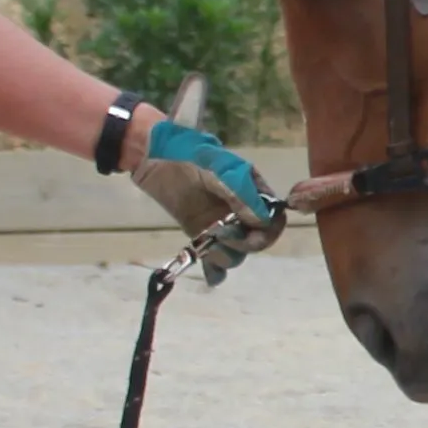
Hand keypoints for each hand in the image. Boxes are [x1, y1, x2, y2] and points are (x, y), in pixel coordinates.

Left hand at [132, 114, 278, 259]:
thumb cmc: (189, 153)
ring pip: (237, 253)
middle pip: (257, 241)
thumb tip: (262, 222)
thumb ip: (240, 192)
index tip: (250, 232)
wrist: (153, 154)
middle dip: (243, 243)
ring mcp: (222, 225)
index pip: (274, 219)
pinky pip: (214, 260)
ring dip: (225, 255)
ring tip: (207, 245)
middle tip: (219, 235)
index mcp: (253, 191)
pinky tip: (209, 274)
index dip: (267, 231)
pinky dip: (215, 271)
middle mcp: (242, 211)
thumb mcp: (219, 166)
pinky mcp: (200, 235)